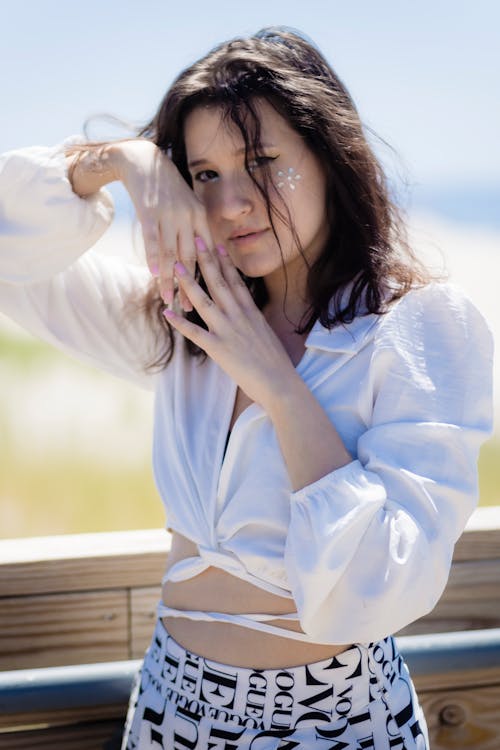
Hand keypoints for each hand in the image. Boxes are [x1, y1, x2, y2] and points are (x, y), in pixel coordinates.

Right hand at [111, 140, 213, 310]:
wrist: (144, 161)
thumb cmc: (167, 188)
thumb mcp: (187, 205)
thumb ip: (194, 229)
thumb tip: (202, 256)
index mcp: (200, 217)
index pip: (206, 253)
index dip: (207, 277)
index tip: (209, 297)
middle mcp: (187, 217)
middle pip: (190, 258)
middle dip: (189, 285)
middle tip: (189, 307)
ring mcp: (169, 214)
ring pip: (170, 254)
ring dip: (169, 279)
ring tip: (168, 299)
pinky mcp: (150, 212)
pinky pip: (152, 240)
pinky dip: (153, 257)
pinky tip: (155, 274)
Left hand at [163, 239, 299, 409]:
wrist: (280, 383)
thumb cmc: (276, 363)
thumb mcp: (266, 334)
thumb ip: (254, 322)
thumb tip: (247, 315)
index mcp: (251, 313)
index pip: (236, 282)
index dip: (225, 262)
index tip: (217, 246)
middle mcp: (239, 317)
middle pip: (219, 283)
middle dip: (205, 260)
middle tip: (195, 240)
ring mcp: (227, 331)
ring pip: (204, 301)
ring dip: (188, 283)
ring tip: (176, 266)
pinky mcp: (218, 349)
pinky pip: (194, 333)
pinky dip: (179, 322)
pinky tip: (167, 312)